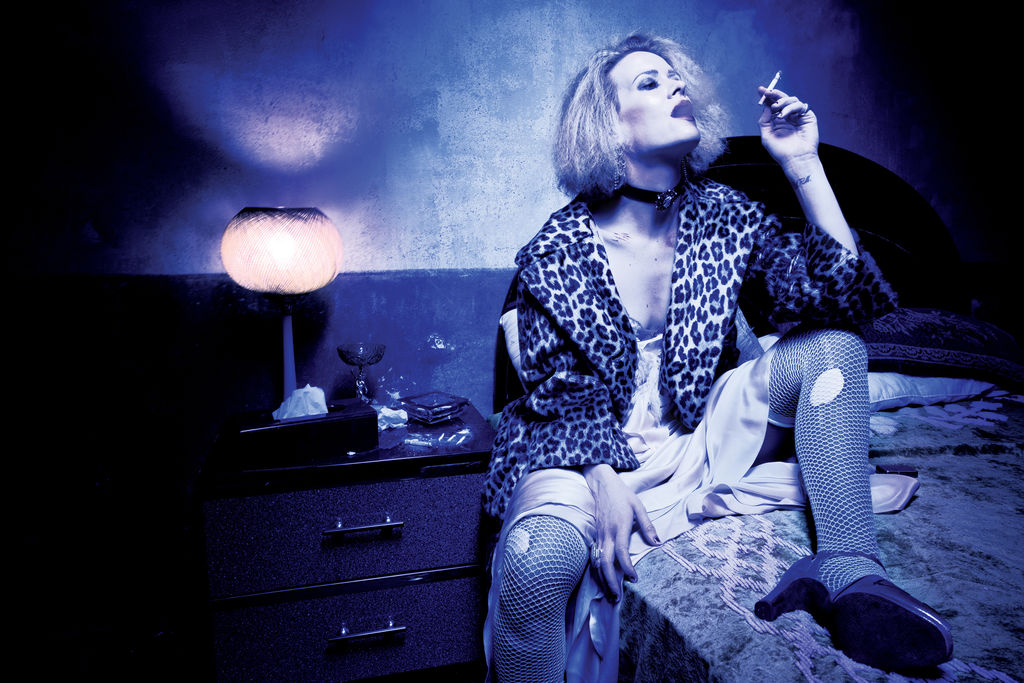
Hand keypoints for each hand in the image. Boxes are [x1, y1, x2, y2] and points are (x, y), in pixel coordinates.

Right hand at [583, 464, 660, 600]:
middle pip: (606, 562)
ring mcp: (599, 535)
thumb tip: (657, 543)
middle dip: (611, 582)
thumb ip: (647, 526)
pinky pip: (594, 557)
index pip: (621, 552)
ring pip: (597, 562)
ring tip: (610, 595)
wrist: (602, 483)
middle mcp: (607, 534)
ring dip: (603, 580)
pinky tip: (602, 580)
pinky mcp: (595, 535)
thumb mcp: (639, 507)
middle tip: (617, 598)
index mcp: (619, 527)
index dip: (627, 568)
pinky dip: (597, 571)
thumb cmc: (622, 495)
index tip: (634, 579)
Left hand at [757, 87, 818, 170]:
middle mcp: (787, 117)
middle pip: (781, 100)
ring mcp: (797, 116)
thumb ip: (764, 121)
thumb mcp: (766, 136)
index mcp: (777, 121)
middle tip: (767, 92)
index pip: (772, 105)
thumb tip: (765, 107)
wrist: (795, 159)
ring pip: (791, 100)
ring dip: (782, 101)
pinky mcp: (807, 117)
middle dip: (773, 94)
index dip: (767, 97)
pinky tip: (784, 115)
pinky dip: (791, 107)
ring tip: (776, 108)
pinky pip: (800, 105)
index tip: (760, 90)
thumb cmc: (781, 152)